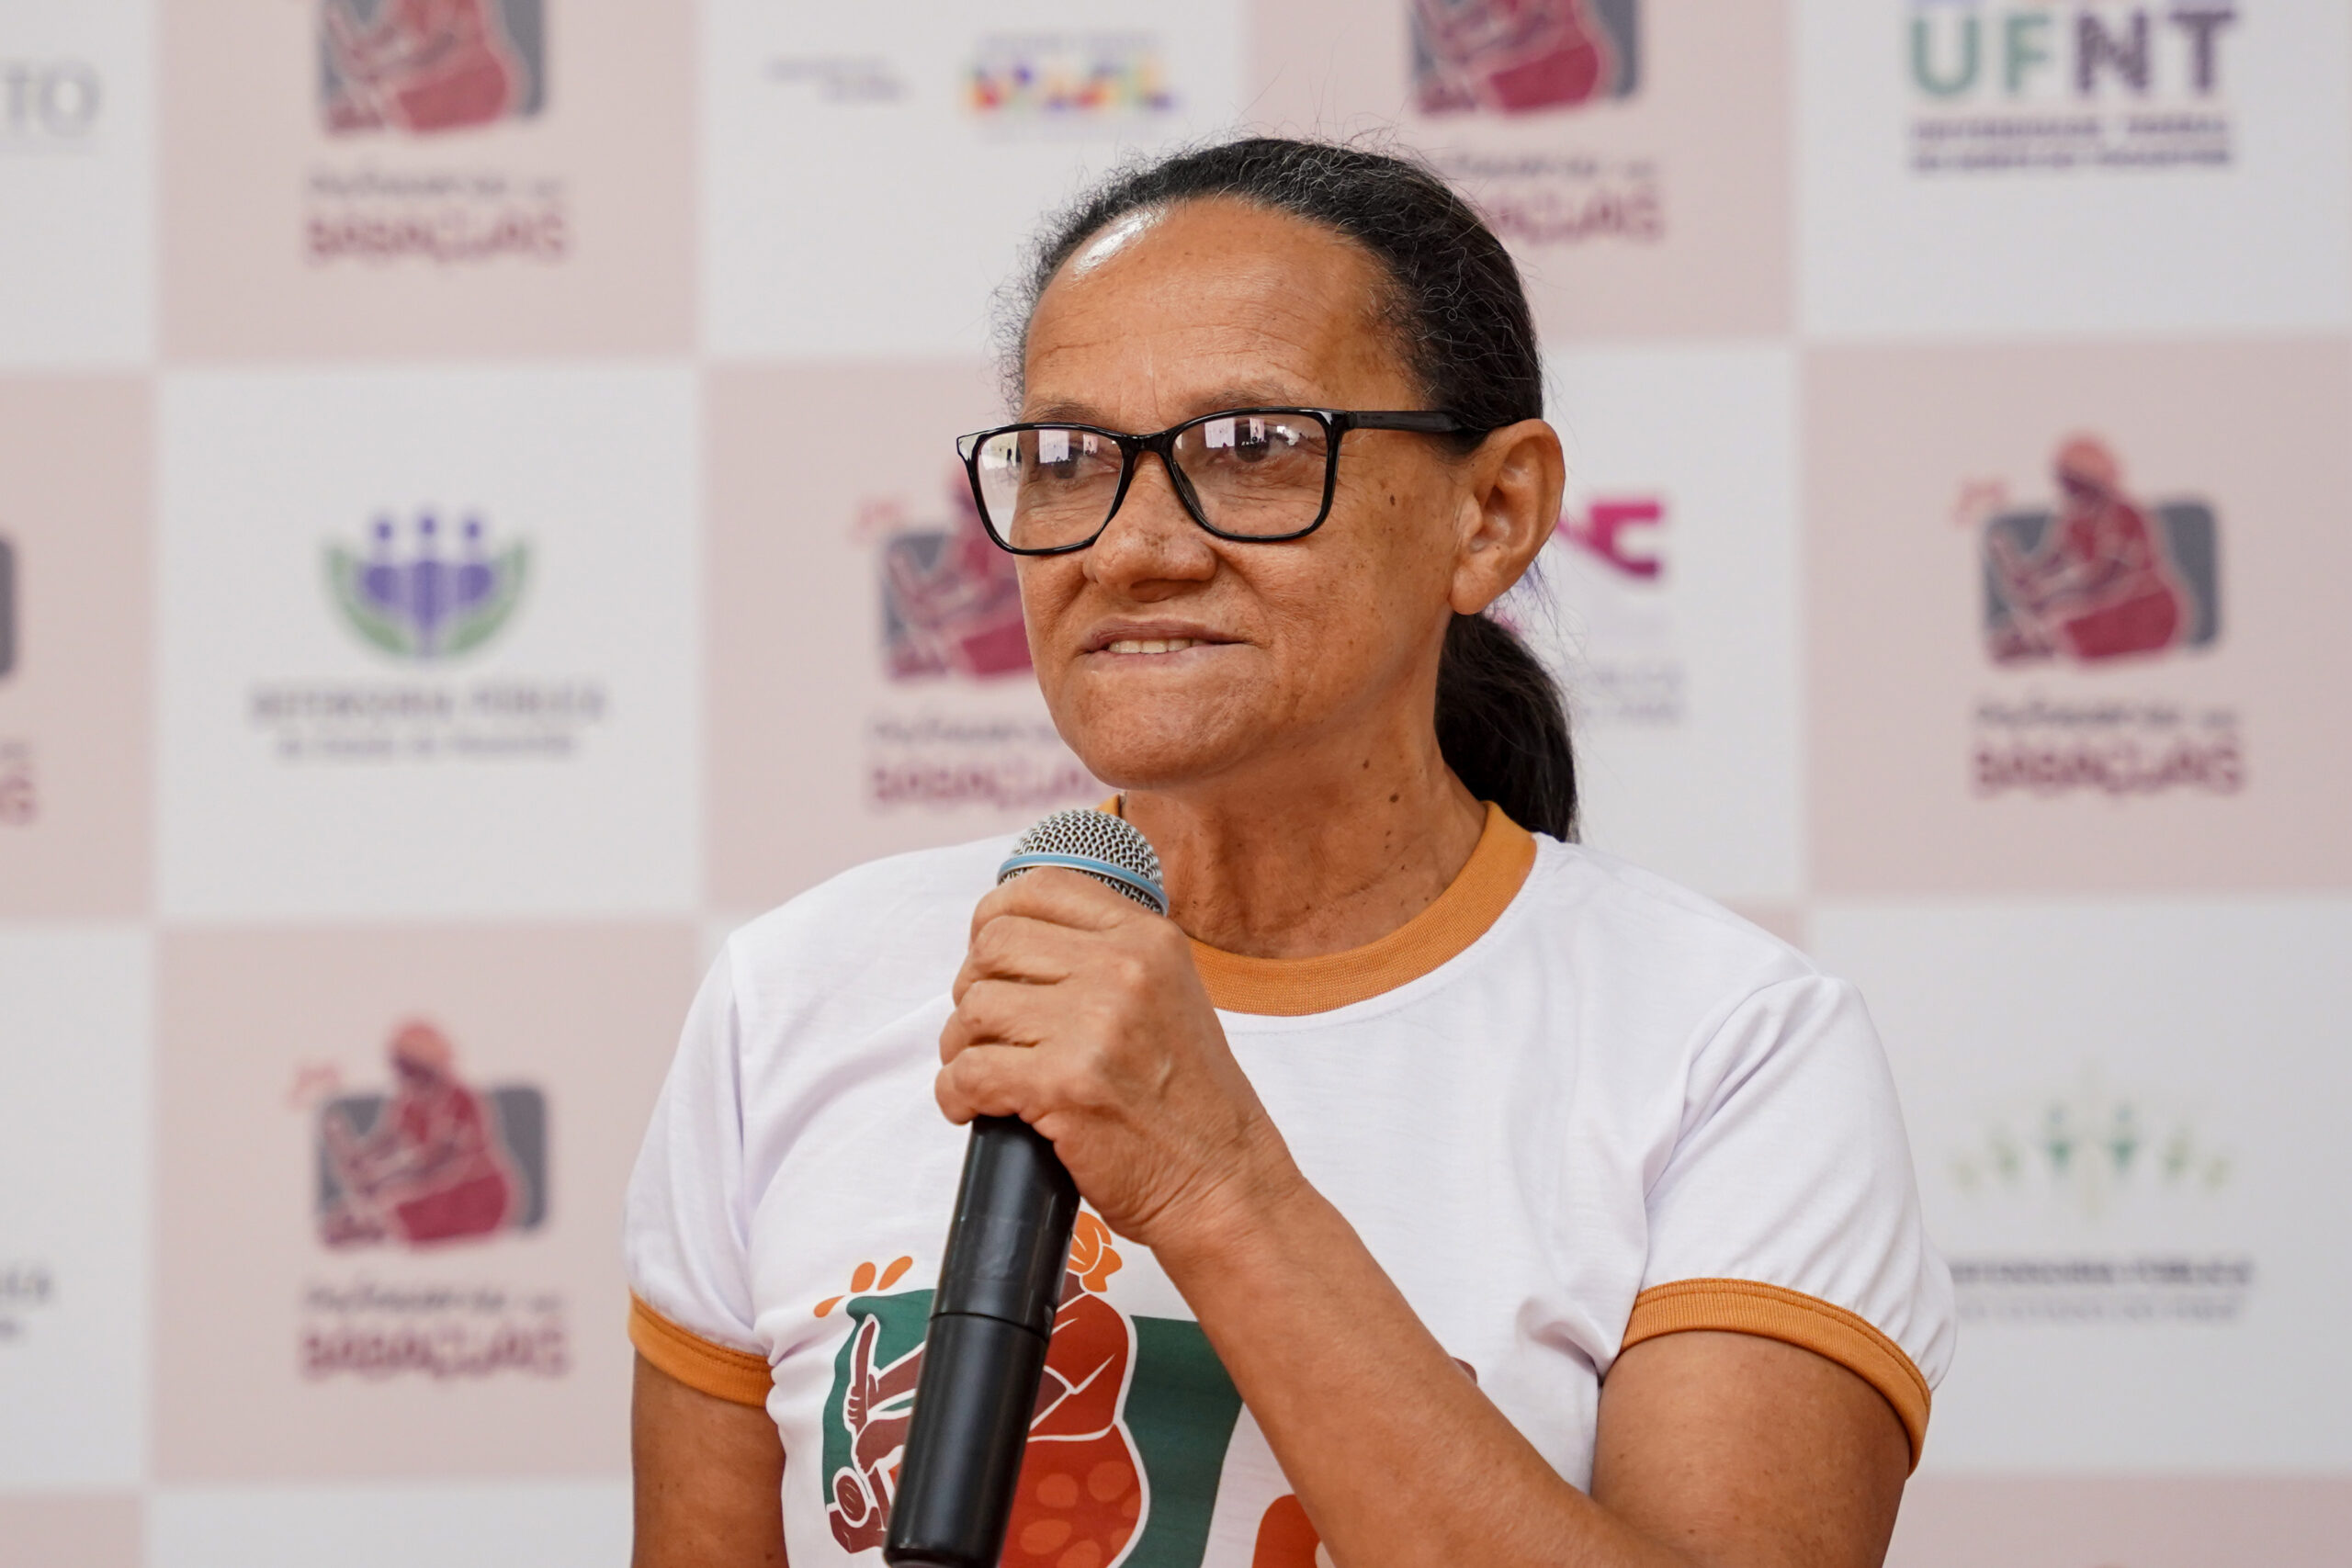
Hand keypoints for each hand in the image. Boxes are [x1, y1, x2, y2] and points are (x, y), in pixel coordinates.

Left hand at [936, 868, 1299, 1254]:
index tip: (990, 957)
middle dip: (974, 989)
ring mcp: (1094, 1026)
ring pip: (973, 1009)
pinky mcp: (1065, 1085)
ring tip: (984, 1075)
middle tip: (987, 1030)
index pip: (1040, 886)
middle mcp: (1124, 968)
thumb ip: (1108, 957)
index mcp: (1149, 938)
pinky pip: (968, 1073)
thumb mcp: (1170, 995)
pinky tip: (975, 1110)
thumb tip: (1010, 937)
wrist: (1223, 1181)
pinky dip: (956, 1095)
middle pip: (994, 944)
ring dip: (961, 1047)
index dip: (995, 918)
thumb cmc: (1190, 1102)